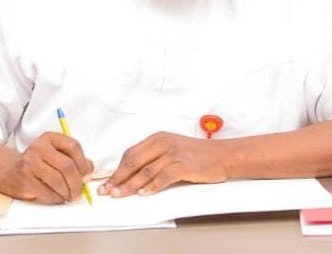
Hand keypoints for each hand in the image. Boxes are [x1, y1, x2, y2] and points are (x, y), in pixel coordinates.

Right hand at [0, 131, 93, 203]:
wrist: (7, 169)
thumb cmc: (36, 162)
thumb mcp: (54, 153)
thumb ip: (73, 159)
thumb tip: (89, 170)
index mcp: (50, 138)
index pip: (73, 146)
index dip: (84, 163)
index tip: (87, 175)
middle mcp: (39, 148)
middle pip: (67, 166)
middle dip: (77, 182)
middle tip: (79, 191)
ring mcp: (30, 163)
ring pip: (57, 180)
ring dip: (67, 192)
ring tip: (69, 196)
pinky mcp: (24, 179)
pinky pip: (46, 192)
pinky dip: (56, 198)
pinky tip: (58, 198)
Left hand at [98, 132, 228, 196]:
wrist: (223, 155)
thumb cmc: (198, 154)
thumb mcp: (172, 149)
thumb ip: (154, 158)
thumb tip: (132, 175)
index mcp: (158, 138)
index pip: (130, 153)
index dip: (117, 169)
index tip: (108, 182)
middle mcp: (164, 143)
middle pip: (134, 161)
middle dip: (118, 178)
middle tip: (108, 190)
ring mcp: (174, 153)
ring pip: (146, 171)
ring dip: (130, 185)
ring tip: (120, 194)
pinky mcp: (184, 165)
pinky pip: (163, 177)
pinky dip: (152, 186)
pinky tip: (144, 194)